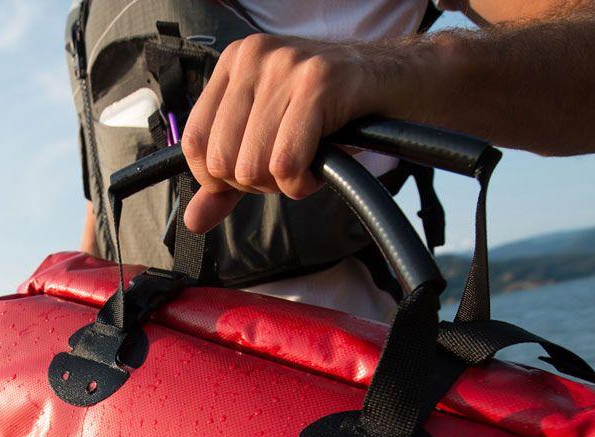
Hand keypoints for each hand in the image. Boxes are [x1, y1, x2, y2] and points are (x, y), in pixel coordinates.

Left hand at [181, 34, 378, 233]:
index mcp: (233, 65)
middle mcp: (254, 58)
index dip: (221, 177)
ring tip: (309, 161)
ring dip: (284, 184)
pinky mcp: (319, 84)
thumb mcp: (268, 146)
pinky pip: (286, 165)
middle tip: (289, 167)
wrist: (402, 85)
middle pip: (222, 161)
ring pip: (252, 167)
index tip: (256, 170)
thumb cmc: (332, 114)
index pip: (193, 143)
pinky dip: (303, 184)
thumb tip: (193, 220)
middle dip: (257, 183)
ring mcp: (286, 66)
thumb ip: (225, 184)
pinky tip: (319, 167)